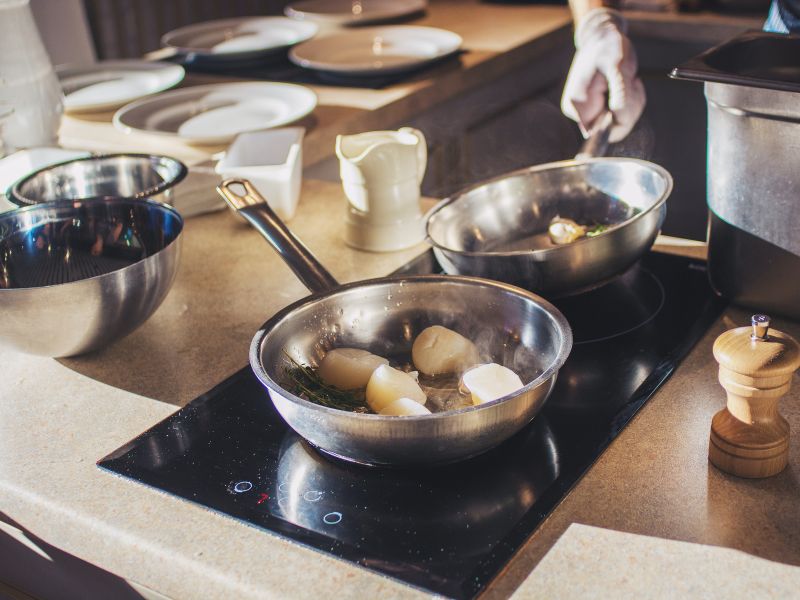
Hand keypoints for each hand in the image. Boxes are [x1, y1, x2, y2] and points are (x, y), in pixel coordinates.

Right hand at [561, 8, 644, 142]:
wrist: (600, 37)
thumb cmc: (608, 48)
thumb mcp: (618, 66)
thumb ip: (620, 93)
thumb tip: (617, 117)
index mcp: (577, 105)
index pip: (603, 132)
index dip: (622, 117)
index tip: (628, 92)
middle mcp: (577, 113)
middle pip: (612, 130)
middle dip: (629, 108)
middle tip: (632, 82)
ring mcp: (584, 112)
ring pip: (618, 123)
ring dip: (632, 102)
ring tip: (629, 79)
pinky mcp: (593, 109)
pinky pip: (617, 117)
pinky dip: (629, 102)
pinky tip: (626, 84)